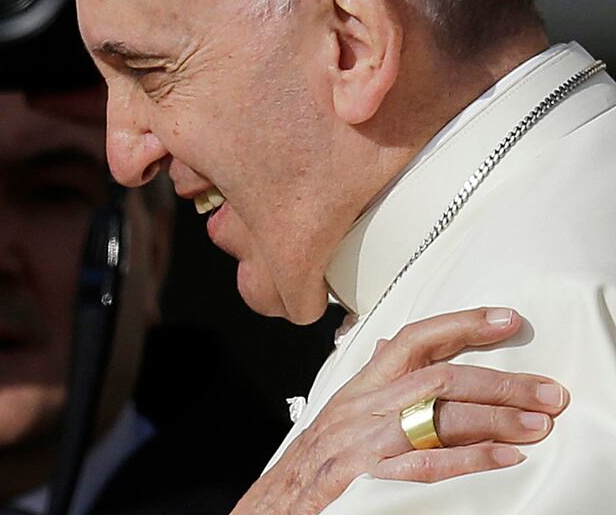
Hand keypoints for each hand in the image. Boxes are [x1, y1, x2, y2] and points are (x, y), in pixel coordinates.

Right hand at [233, 308, 569, 514]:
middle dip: (500, 381)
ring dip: (496, 417)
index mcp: (357, 391)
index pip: (411, 341)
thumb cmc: (307, 470)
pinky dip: (470, 458)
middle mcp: (361, 409)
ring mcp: (363, 443)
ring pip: (437, 413)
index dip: (460, 325)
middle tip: (547, 391)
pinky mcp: (365, 478)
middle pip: (438, 377)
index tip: (504, 320)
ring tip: (537, 423)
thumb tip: (387, 344)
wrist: (268, 511)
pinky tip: (503, 457)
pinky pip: (425, 463)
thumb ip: (368, 384)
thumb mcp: (336, 418)